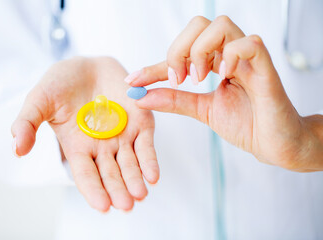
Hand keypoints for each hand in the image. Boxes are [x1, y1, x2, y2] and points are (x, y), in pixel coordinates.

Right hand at [11, 57, 158, 211]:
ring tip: (140, 195)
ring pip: (130, 163)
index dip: (94, 190)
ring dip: (135, 179)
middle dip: (118, 190)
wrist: (87, 65)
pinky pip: (146, 144)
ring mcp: (122, 135)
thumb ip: (27, 124)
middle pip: (111, 174)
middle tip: (126, 205)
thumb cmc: (60, 84)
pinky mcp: (140, 122)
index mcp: (78, 147)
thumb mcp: (39, 101)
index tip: (102, 206)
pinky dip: (149, 160)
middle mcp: (102, 147)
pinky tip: (153, 176)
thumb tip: (17, 150)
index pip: (86, 175)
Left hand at [125, 16, 322, 171]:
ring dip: (200, 51)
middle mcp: (230, 55)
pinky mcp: (266, 68)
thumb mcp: (201, 110)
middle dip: (178, 50)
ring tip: (198, 79)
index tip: (133, 81)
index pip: (180, 53)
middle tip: (178, 79)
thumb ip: (174, 101)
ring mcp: (248, 59)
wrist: (274, 145)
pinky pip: (249, 44)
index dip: (153, 65)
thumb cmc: (245, 124)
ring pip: (221, 26)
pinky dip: (229, 56)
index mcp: (215, 62)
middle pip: (199, 25)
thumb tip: (141, 96)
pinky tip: (223, 76)